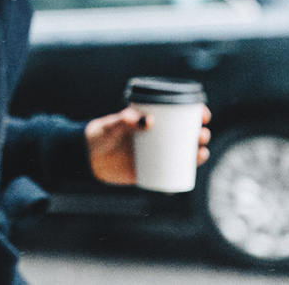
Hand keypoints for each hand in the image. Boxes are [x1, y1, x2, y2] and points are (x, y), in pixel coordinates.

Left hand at [85, 105, 212, 184]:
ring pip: (182, 154)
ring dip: (197, 154)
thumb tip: (148, 120)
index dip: (195, 113)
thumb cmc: (99, 134)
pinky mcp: (149, 171)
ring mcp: (154, 155)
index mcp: (150, 120)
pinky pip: (171, 174)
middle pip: (185, 135)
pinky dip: (183, 174)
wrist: (86, 157)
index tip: (203, 114)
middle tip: (201, 135)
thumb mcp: (111, 125)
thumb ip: (125, 120)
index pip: (178, 114)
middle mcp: (156, 137)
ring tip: (201, 152)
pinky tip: (192, 173)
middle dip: (200, 134)